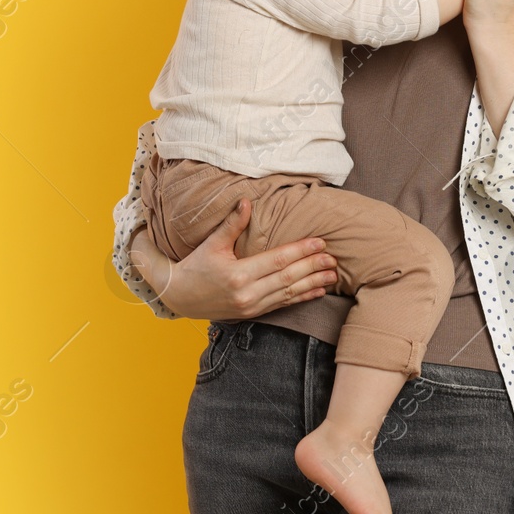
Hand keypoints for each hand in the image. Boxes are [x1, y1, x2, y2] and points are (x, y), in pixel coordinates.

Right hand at [130, 198, 338, 319]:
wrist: (179, 297)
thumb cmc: (195, 267)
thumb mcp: (212, 243)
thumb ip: (232, 224)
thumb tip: (247, 201)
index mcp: (238, 274)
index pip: (277, 261)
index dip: (300, 251)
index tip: (320, 242)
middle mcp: (247, 293)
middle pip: (287, 278)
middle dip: (313, 267)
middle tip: (333, 258)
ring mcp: (251, 306)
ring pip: (288, 294)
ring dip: (313, 284)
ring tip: (332, 275)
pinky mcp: (253, 312)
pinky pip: (282, 305)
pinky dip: (301, 298)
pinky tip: (317, 291)